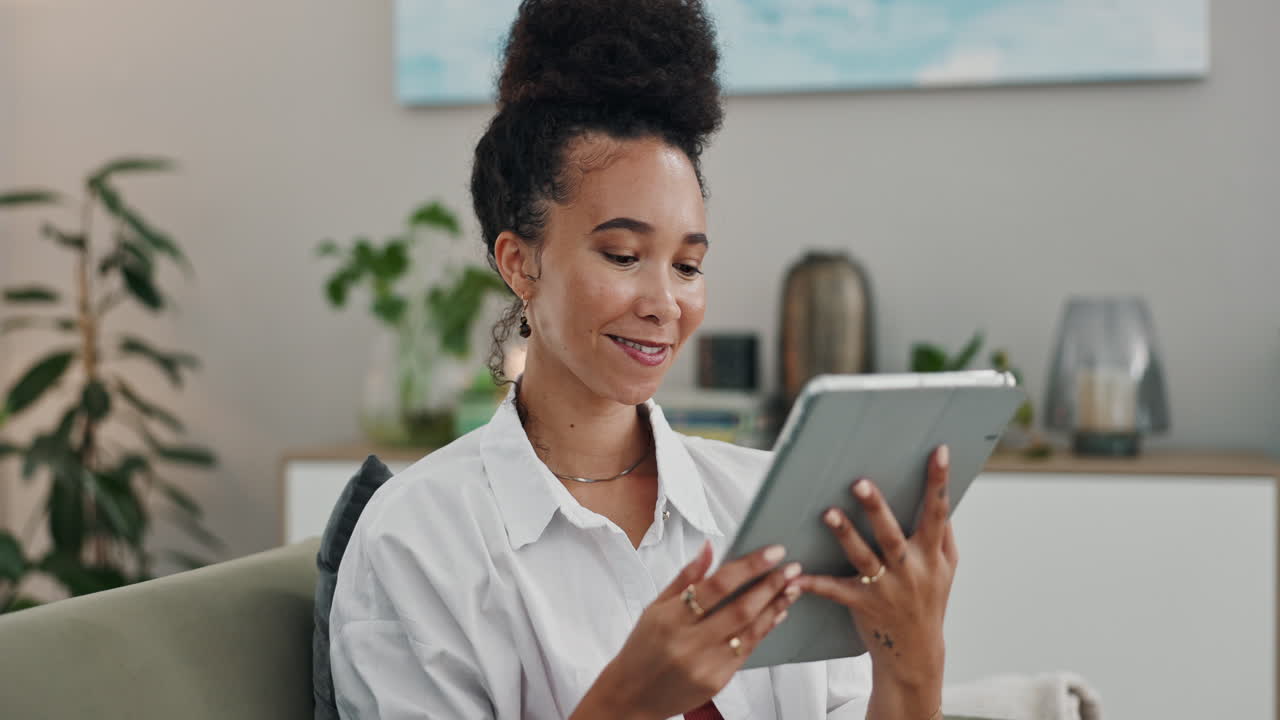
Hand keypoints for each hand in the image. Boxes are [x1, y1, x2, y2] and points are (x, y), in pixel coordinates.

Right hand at [572, 541, 802, 719]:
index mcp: (670, 618)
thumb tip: (710, 547)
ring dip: (775, 606)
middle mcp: (688, 643)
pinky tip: (777, 613)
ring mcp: (705, 665)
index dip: (748, 566)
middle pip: (740, 609)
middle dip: (770, 585)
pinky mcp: (717, 682)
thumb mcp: (654, 607)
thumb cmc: (641, 648)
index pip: (716, 586)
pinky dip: (765, 629)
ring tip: (792, 587)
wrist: (631, 696)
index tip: (772, 552)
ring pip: (750, 631)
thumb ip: (685, 577)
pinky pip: (748, 651)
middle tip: (791, 567)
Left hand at [795, 445, 957, 693]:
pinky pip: (835, 591)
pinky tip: (794, 575)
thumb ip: (943, 536)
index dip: (939, 481)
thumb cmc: (929, 601)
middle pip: (893, 534)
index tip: (939, 451)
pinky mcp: (862, 605)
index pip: (938, 513)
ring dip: (845, 535)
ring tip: (828, 512)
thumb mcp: (946, 570)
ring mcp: (886, 589)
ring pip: (863, 558)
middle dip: (877, 508)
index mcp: (932, 556)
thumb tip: (941, 500)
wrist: (915, 654)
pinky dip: (814, 583)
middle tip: (860, 482)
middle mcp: (911, 570)